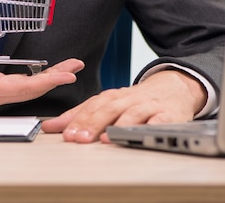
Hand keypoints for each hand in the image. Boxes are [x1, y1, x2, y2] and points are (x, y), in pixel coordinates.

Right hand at [0, 48, 83, 112]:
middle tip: (76, 66)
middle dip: (56, 77)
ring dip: (48, 78)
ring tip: (67, 68)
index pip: (24, 86)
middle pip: (32, 89)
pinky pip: (19, 87)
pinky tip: (42, 74)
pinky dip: (35, 79)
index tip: (68, 74)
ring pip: (27, 88)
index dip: (48, 80)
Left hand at [41, 70, 205, 143]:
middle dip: (92, 124)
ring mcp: (148, 106)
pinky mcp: (168, 115)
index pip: (91, 106)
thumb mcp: (108, 103)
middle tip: (78, 138)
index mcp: (112, 97)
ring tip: (105, 138)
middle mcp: (128, 99)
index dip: (77, 119)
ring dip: (118, 126)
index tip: (64, 133)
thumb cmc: (136, 100)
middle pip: (108, 109)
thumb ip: (80, 115)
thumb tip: (50, 126)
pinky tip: (139, 135)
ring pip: (132, 113)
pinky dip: (149, 128)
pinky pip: (159, 121)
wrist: (174, 87)